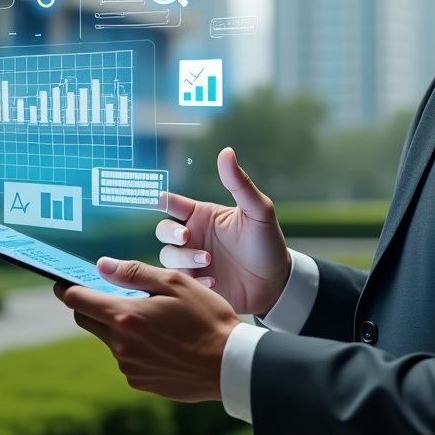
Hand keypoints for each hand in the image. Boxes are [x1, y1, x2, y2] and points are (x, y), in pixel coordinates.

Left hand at [55, 259, 240, 401]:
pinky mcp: (140, 382)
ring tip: (154, 319)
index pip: (77, 300)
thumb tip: (101, 266)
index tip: (62, 281)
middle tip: (111, 293)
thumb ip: (134, 273)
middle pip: (86, 321)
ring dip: (120, 327)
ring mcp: (129, 367)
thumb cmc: (206, 317)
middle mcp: (120, 346)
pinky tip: (164, 342)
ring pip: (110, 340)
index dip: (66, 288)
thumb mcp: (175, 283)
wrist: (229, 365)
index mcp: (126, 317)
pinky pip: (127, 360)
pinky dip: (136, 347)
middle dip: (92, 305)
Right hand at [154, 147, 291, 316]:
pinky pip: (180, 281)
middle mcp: (194, 237)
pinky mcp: (196, 284)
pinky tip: (213, 280)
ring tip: (209, 261)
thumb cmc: (268, 242)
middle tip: (187, 237)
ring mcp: (192, 262)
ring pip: (168, 256)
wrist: (276, 283)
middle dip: (170, 233)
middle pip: (163, 231)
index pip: (172, 203)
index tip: (158, 200)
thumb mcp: (258, 211)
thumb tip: (227, 151)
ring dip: (184, 259)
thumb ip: (240, 184)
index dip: (161, 200)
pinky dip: (194, 280)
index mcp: (204, 215)